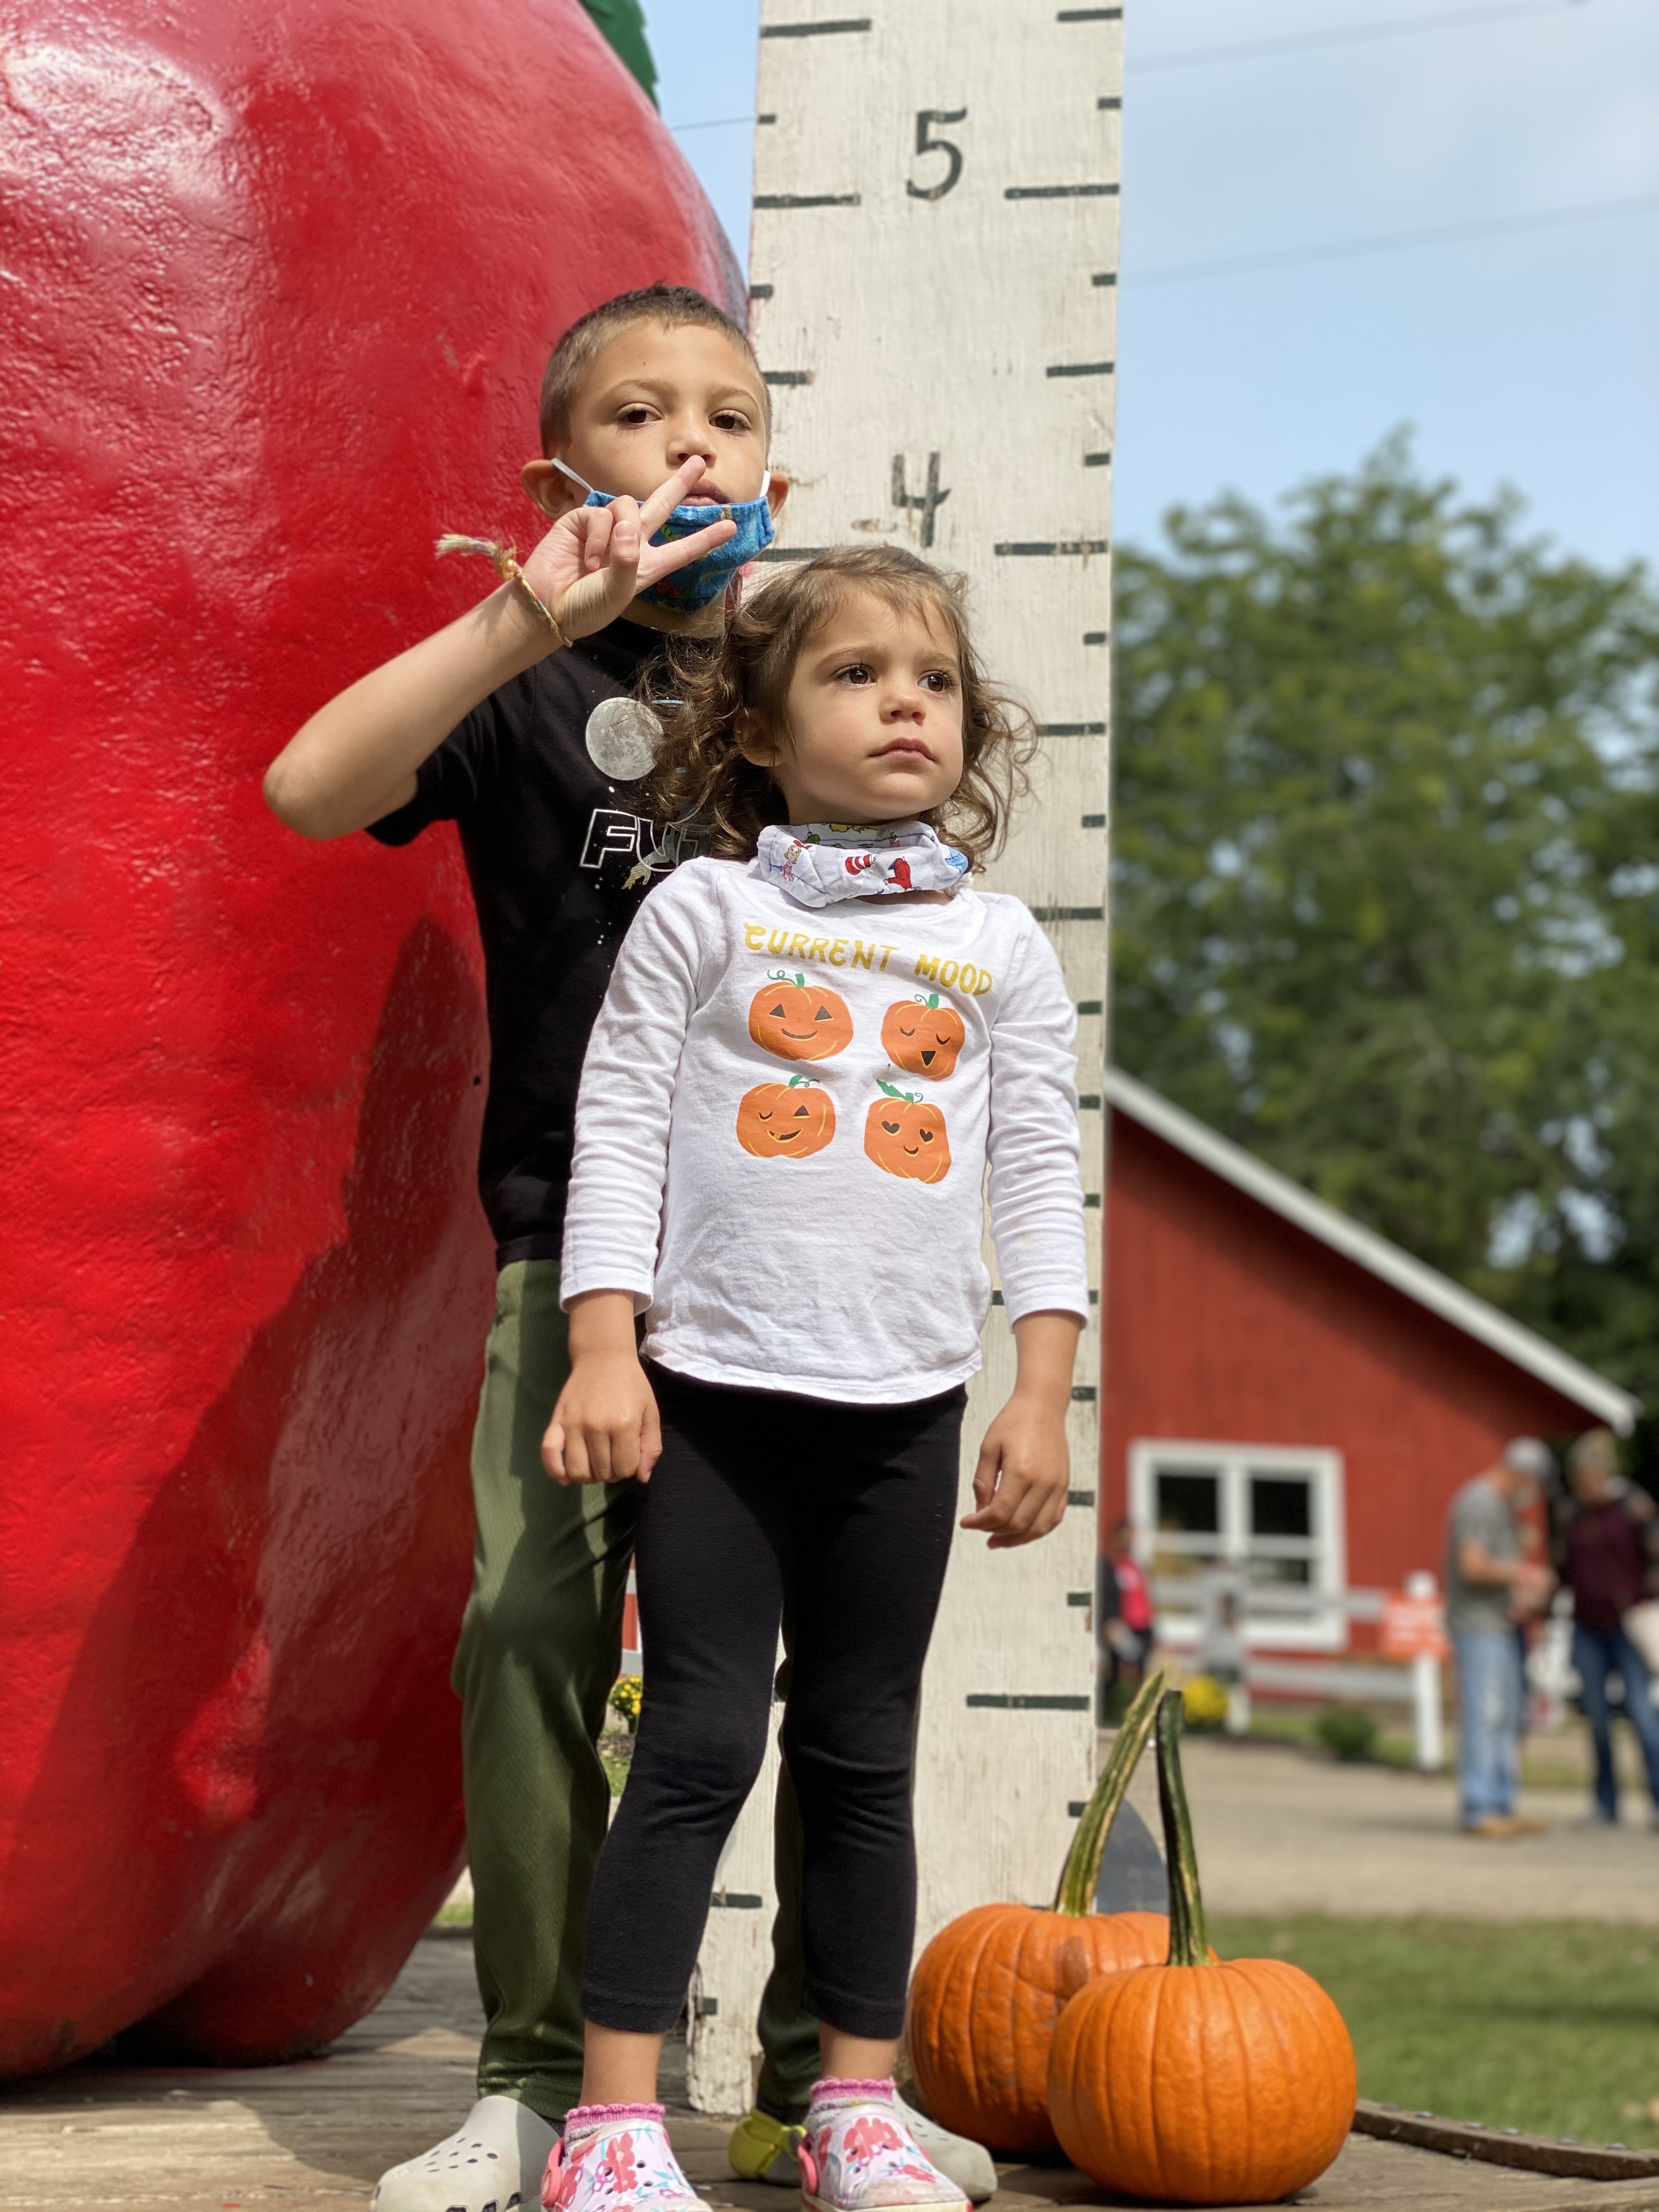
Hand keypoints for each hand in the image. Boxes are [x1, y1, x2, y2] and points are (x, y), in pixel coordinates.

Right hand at [520, 456, 737, 640]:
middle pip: (662, 506)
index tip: (731, 527)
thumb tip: (626, 525)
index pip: (682, 549)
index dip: (706, 538)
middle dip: (680, 483)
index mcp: (647, 566)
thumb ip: (627, 561)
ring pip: (629, 504)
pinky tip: (586, 558)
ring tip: (599, 564)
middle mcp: (631, 543)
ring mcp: (607, 528)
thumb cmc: (585, 607)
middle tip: (700, 463)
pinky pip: (601, 513)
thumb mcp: (616, 592)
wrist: (547, 605)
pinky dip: (596, 536)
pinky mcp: (583, 518)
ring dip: (618, 532)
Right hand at [542, 1352, 660, 1483]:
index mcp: (624, 1425)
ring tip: (594, 1464)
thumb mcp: (650, 1412)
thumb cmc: (631, 1385)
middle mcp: (597, 1427)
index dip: (630, 1468)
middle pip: (602, 1472)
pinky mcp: (557, 1420)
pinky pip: (549, 1453)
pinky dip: (555, 1471)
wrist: (603, 1357)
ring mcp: (574, 1424)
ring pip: (578, 1471)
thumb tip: (642, 1477)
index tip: (630, 1454)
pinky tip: (565, 1478)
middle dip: (611, 1472)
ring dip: (588, 1476)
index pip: (625, 1469)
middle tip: (613, 1456)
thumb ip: (651, 1446)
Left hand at [961, 1392, 1070, 1548]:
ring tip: (997, 1540)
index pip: (1000, 1512)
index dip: (979, 1523)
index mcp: (1021, 1471)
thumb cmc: (1012, 1423)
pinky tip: (1020, 1531)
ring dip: (1016, 1539)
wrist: (1043, 1406)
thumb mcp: (988, 1447)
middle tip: (979, 1529)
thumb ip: (982, 1481)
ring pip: (1038, 1528)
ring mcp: (1057, 1486)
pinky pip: (1054, 1518)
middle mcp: (1043, 1482)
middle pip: (1018, 1524)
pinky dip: (1037, 1530)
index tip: (965, 1523)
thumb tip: (981, 1511)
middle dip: (994, 1531)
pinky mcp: (1064, 1486)